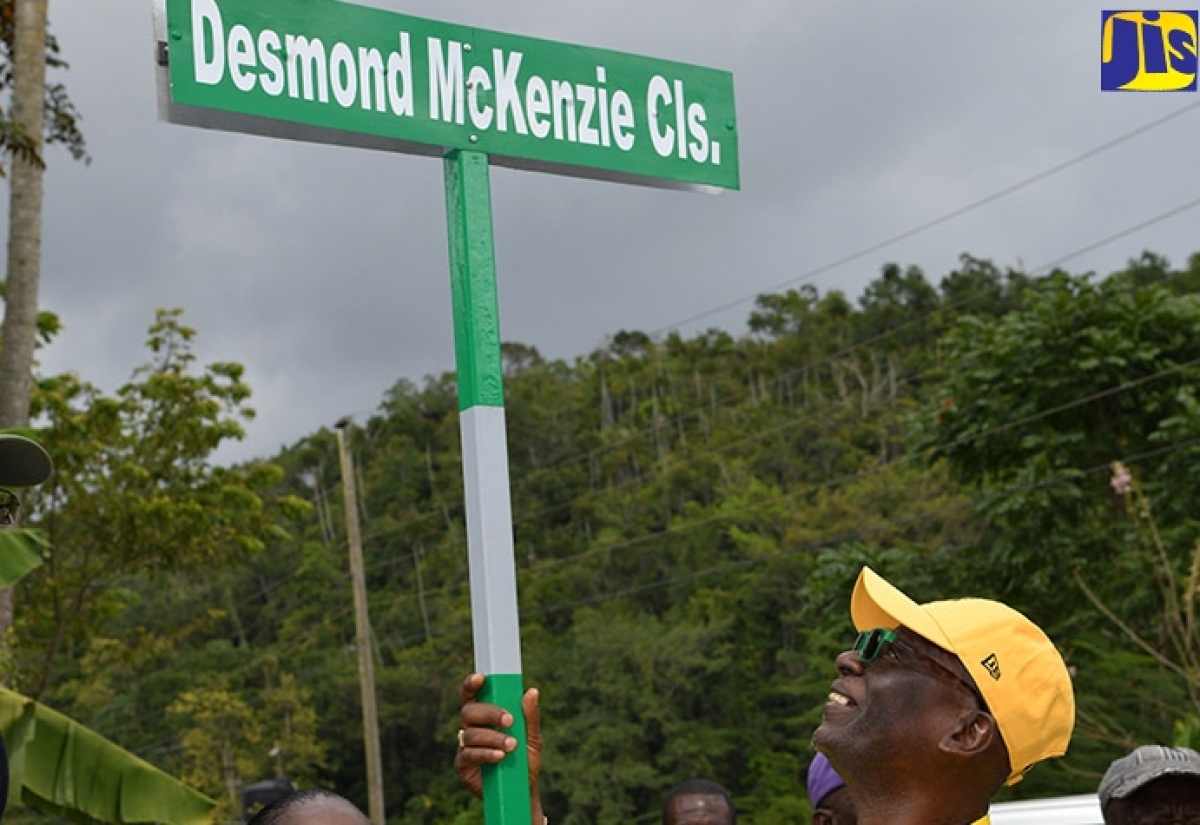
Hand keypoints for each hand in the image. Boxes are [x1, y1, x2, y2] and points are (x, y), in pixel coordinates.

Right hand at [454, 673, 542, 815]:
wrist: (523, 791)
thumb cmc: (526, 761)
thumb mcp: (533, 738)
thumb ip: (531, 716)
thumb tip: (532, 691)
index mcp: (485, 716)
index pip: (472, 695)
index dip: (471, 684)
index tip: (481, 677)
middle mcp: (472, 728)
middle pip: (469, 711)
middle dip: (489, 713)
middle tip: (509, 720)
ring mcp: (465, 747)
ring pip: (470, 734)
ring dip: (492, 738)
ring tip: (512, 746)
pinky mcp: (462, 766)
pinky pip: (468, 755)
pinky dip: (485, 753)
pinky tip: (500, 757)